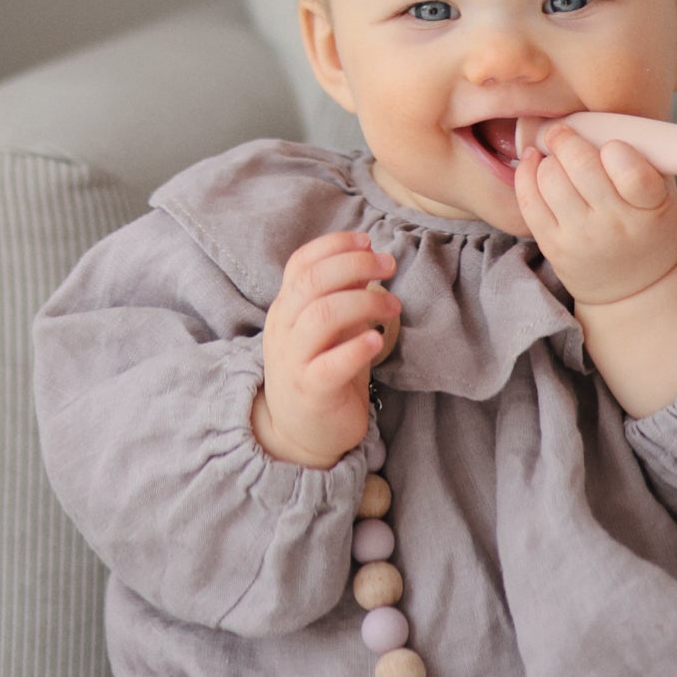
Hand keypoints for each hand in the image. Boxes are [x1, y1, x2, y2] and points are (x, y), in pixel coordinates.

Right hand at [253, 230, 396, 469]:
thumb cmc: (321, 372)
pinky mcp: (311, 391)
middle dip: (355, 264)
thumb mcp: (329, 328)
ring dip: (364, 302)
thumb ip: (342, 295)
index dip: (334, 245)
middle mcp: (283, 329)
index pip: (301, 263)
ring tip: (393, 307)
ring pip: (322, 315)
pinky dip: (357, 347)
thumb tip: (370, 259)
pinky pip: (331, 364)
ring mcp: (294, 360)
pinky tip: (378, 340)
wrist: (299, 434)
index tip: (368, 241)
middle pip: (312, 281)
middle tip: (389, 266)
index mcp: (286, 308)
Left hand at [515, 125, 676, 309]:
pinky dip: (526, 172)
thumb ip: (646, 161)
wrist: (634, 288)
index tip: (610, 145)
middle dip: (567, 138)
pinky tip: (533, 161)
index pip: (631, 172)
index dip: (616, 149)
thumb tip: (608, 119)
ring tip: (553, 153)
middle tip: (563, 131)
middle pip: (581, 165)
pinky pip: (529, 200)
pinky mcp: (553, 246)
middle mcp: (614, 225)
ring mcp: (580, 237)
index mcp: (649, 210)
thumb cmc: (648, 230)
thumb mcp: (664, 198)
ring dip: (548, 157)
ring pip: (550, 178)